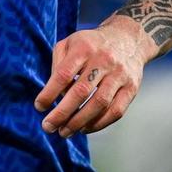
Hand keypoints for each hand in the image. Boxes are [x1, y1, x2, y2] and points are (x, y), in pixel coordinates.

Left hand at [34, 18, 158, 137]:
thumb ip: (58, 65)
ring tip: (65, 132)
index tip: (39, 107)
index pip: (64, 74)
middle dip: (62, 113)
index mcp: (84, 48)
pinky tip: (85, 128)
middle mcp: (103, 60)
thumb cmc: (90, 45)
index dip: (49, 93)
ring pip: (99, 104)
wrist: (127, 38)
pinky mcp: (131, 88)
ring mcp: (119, 75)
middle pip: (81, 91)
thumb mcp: (69, 43)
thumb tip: (55, 94)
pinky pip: (116, 111)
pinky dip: (99, 124)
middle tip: (48, 127)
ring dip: (80, 122)